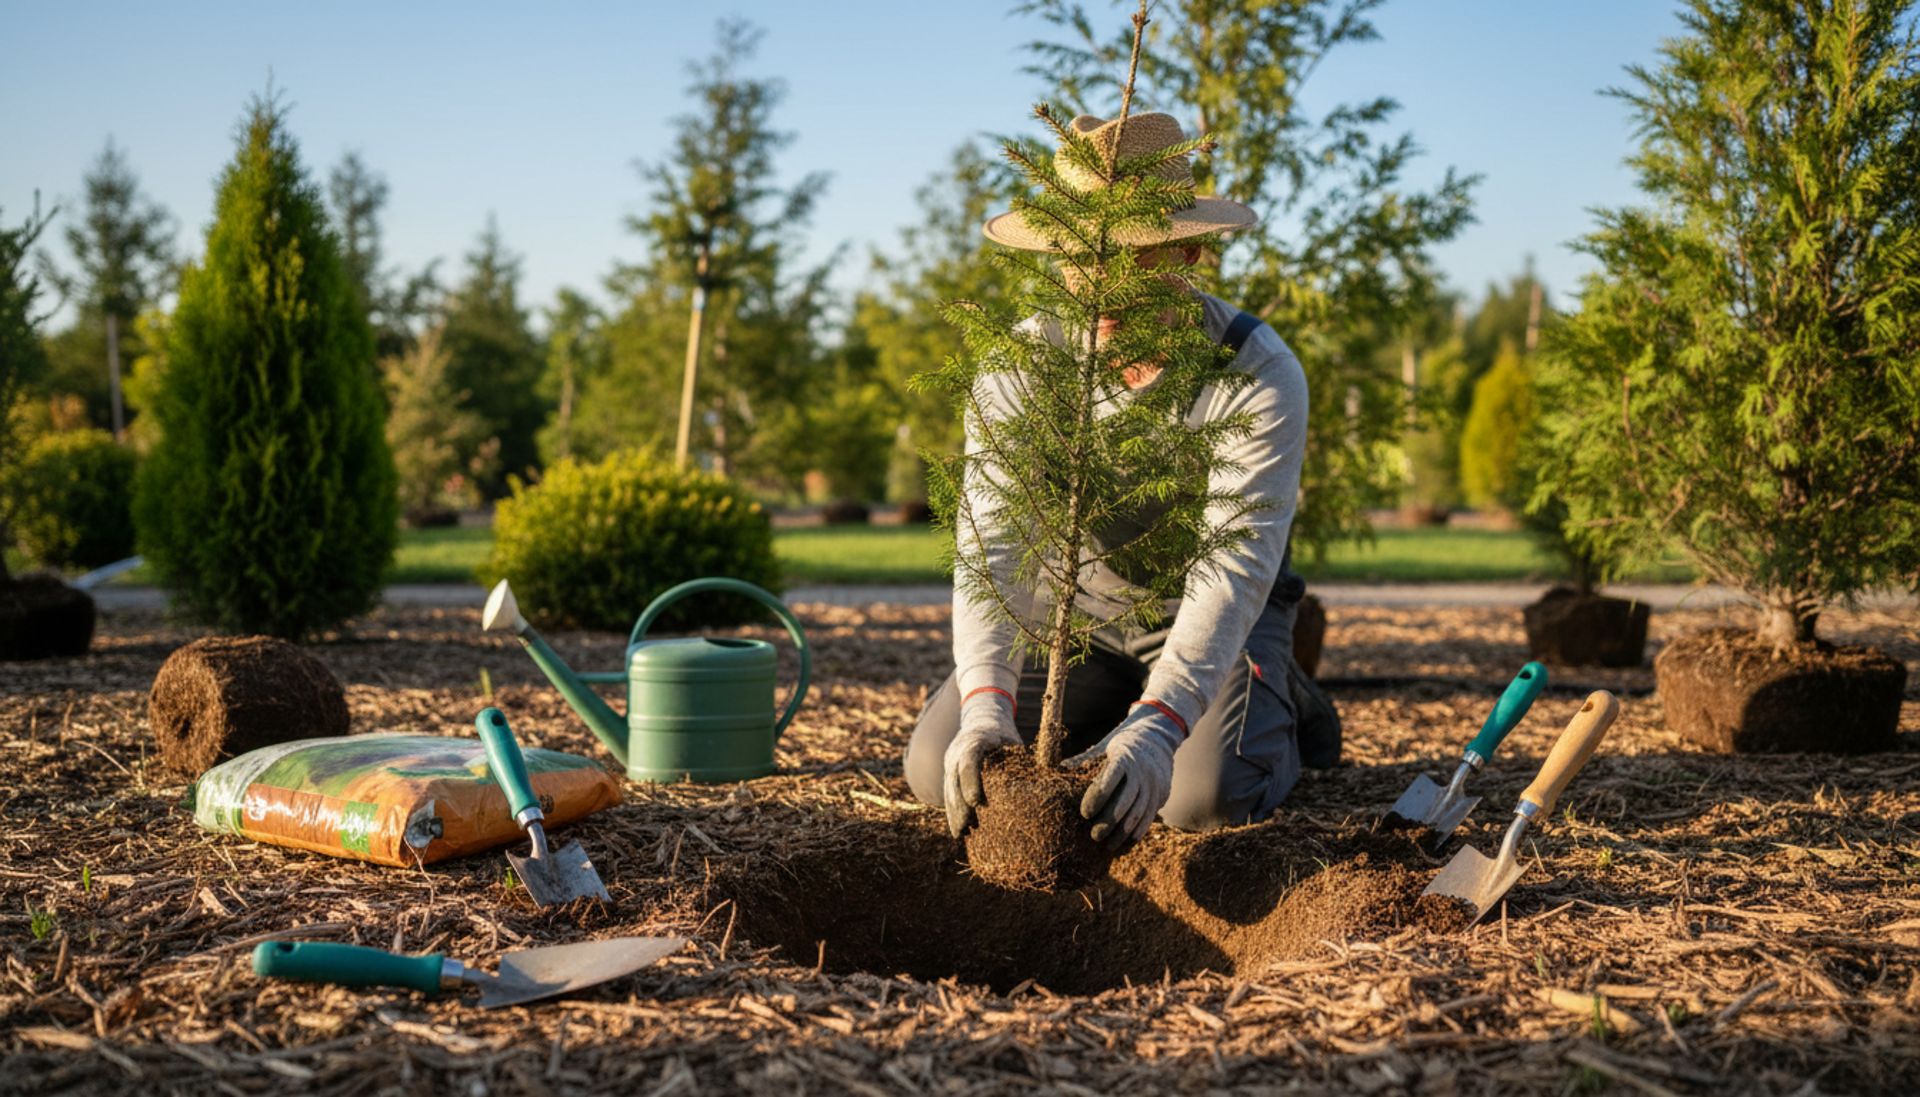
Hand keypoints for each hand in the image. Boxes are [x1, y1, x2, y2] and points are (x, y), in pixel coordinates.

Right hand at [943, 697, 1019, 837]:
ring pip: (948, 788)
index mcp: (976, 739)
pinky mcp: (948, 771)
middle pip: (954, 778)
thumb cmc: (1004, 734)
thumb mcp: (1013, 741)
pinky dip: (952, 810)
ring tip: (961, 833)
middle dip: (958, 804)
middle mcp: (958, 750)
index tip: (975, 802)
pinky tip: (958, 829)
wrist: (982, 716)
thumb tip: (1045, 783)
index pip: (969, 759)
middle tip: (965, 827)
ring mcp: (950, 760)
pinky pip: (947, 792)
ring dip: (954, 812)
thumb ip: (1021, 761)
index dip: (970, 781)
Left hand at [1067, 705, 1182, 850]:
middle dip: (1108, 822)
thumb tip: (1061, 768)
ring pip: (1138, 813)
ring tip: (1107, 846)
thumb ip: (1086, 758)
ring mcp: (1152, 785)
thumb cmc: (1122, 745)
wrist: (1157, 740)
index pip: (1111, 779)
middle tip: (1093, 836)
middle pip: (1125, 801)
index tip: (1084, 814)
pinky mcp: (1160, 795)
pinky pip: (1149, 818)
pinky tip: (1125, 844)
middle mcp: (1141, 772)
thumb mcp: (1105, 746)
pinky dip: (1137, 833)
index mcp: (1124, 757)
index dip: (1097, 798)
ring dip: (1122, 833)